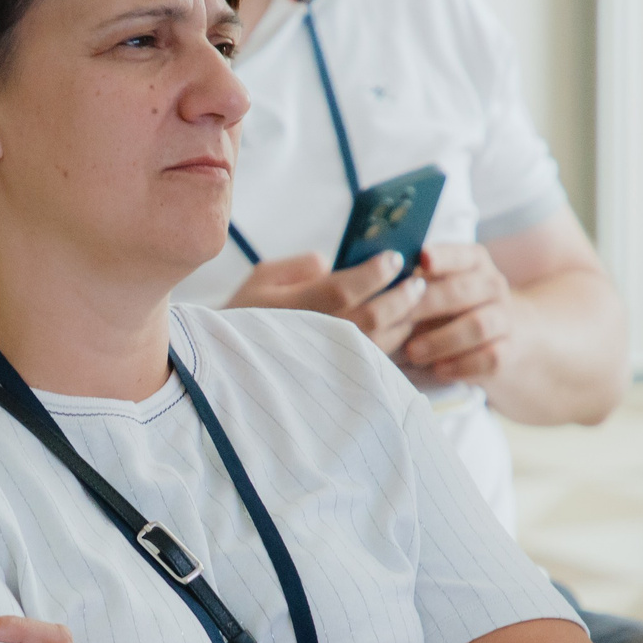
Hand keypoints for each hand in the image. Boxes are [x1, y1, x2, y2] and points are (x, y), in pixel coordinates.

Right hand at [225, 250, 428, 354]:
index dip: (375, 272)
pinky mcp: (331, 384)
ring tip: (413, 304)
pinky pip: (371, 365)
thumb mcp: (261, 277)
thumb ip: (301, 265)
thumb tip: (335, 265)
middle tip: (416, 282)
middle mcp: (310, 337)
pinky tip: (398, 331)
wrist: (226, 367)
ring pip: (376, 344)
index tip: (394, 258)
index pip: (344, 288)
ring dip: (402, 322)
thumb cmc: (244, 315)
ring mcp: (322, 364)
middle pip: (369, 318)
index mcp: (291, 307)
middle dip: (400, 297)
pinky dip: (391, 346)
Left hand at [398, 243, 516, 382]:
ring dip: (441, 340)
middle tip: (397, 319)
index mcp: (474, 262)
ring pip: (477, 326)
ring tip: (412, 352)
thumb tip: (377, 280)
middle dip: (427, 305)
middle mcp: (493, 285)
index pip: (461, 254)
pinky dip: (462, 365)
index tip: (421, 259)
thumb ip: (416, 280)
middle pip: (463, 292)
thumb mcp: (440, 284)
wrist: (502, 333)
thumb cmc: (454, 305)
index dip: (442, 257)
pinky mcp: (508, 350)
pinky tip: (438, 371)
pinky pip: (489, 358)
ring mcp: (504, 318)